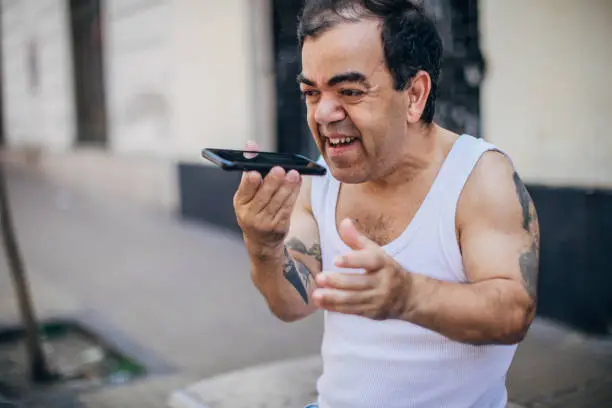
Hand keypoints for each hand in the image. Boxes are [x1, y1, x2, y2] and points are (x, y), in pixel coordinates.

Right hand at [233, 141, 301, 255]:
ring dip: (287, 186)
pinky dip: (294, 193)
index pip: (245, 190)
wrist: (261, 241)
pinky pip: (288, 207)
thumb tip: (251, 145)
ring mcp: (265, 222)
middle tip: (280, 169)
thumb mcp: (246, 194)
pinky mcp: (279, 227)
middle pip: (264, 195)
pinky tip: (297, 182)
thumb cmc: (254, 210)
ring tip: (294, 174)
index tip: (256, 172)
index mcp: (240, 203)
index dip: (250, 182)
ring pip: (278, 201)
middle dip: (272, 182)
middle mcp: (250, 215)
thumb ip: (250, 169)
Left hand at [313, 218, 411, 319]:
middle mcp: (382, 282)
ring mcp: (377, 299)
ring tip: (316, 294)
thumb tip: (344, 222)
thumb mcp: (376, 252)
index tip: (336, 259)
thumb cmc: (386, 269)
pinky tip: (321, 303)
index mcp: (383, 264)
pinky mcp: (371, 312)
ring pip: (353, 299)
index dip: (353, 260)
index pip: (369, 261)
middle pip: (358, 282)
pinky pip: (351, 310)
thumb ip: (357, 239)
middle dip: (338, 281)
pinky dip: (335, 307)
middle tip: (319, 278)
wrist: (408, 296)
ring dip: (333, 297)